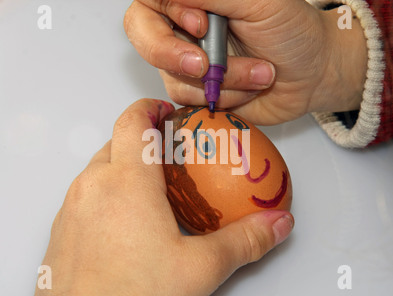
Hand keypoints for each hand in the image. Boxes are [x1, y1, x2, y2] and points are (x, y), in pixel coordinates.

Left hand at [34, 99, 293, 295]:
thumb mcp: (200, 267)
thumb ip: (244, 240)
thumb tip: (275, 224)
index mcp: (127, 181)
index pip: (133, 120)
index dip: (150, 107)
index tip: (167, 112)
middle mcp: (93, 185)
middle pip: (117, 141)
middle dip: (142, 140)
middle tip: (168, 156)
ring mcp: (72, 207)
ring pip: (99, 168)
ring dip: (124, 167)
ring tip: (151, 190)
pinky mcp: (62, 228)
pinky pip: (87, 195)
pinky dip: (107, 193)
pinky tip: (126, 223)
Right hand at [124, 0, 366, 124]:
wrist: (311, 75)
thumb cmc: (291, 32)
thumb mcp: (258, 1)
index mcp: (195, 1)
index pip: (151, 3)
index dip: (168, 15)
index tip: (202, 26)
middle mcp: (184, 32)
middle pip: (144, 39)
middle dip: (173, 56)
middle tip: (205, 65)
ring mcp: (189, 66)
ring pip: (175, 78)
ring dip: (223, 80)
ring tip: (260, 72)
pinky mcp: (199, 94)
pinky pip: (192, 102)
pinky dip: (226, 98)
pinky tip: (250, 88)